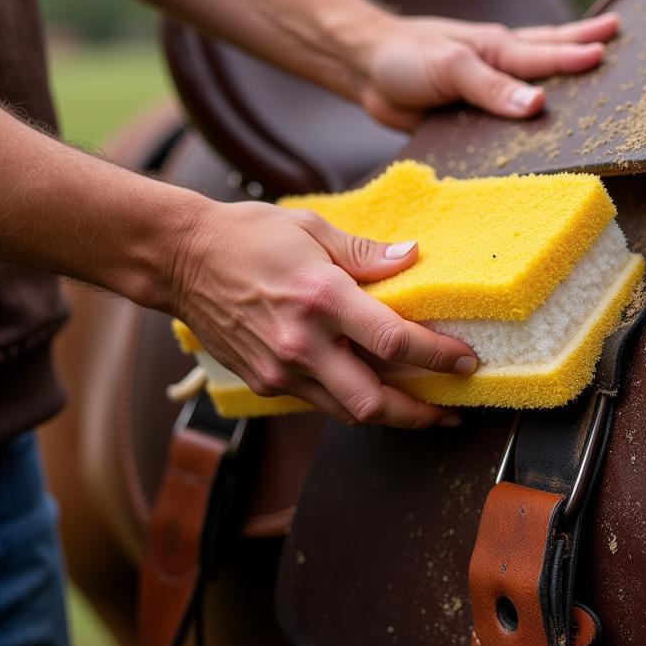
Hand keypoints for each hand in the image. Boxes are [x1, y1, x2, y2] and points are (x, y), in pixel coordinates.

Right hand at [171, 200, 475, 427]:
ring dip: (390, 416)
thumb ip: (366, 253)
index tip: (466, 360)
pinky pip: (319, 402)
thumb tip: (412, 256)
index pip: (394, 340)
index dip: (438, 356)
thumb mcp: (313, 229)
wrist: (179, 259)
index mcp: (321, 297)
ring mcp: (280, 369)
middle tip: (451, 410)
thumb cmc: (248, 236)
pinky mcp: (263, 381)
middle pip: (375, 402)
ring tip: (423, 411)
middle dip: (421, 414)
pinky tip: (371, 391)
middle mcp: (302, 343)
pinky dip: (351, 402)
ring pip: (348, 413)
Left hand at [358, 11, 619, 129]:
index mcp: (499, 49)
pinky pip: (506, 123)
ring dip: (564, 80)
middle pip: (550, 54)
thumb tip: (538, 104)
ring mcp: (487, 90)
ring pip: (534, 85)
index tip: (612, 52)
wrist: (364, 69)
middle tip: (620, 33)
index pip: (548, 54)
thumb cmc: (405, 56)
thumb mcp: (450, 67)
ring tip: (596, 70)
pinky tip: (544, 126)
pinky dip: (528, 121)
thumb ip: (492, 87)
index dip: (580, 55)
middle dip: (584, 44)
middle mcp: (500, 67)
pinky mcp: (472, 116)